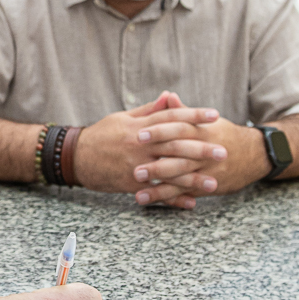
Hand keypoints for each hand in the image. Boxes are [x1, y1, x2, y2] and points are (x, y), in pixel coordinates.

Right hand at [74, 93, 222, 195]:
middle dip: (201, 148)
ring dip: (193, 178)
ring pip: (169, 172)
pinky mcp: (132, 184)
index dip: (193, 115)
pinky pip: (157, 192)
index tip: (214, 114)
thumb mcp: (123, 118)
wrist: (75, 157)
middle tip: (223, 151)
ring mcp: (136, 166)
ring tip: (214, 182)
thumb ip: (149, 110)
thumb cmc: (101, 135)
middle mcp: (139, 145)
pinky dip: (174, 199)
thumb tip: (170, 96)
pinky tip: (192, 202)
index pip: (171, 117)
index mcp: (139, 126)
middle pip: (175, 145)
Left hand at [132, 92, 268, 207]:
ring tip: (137, 192)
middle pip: (179, 157)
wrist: (255, 155)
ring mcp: (207, 171)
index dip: (159, 132)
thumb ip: (184, 111)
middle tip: (134, 169)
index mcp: (202, 131)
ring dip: (159, 187)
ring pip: (181, 179)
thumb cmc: (224, 134)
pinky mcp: (208, 186)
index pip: (179, 129)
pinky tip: (151, 201)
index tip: (138, 134)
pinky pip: (186, 193)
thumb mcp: (207, 121)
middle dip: (156, 165)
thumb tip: (167, 96)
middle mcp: (205, 152)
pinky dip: (169, 198)